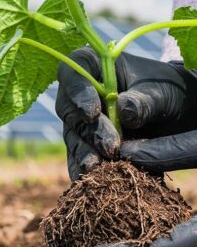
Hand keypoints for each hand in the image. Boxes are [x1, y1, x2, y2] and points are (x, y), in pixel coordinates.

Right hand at [55, 47, 196, 179]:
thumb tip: (123, 112)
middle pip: (69, 108)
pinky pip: (78, 156)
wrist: (178, 111)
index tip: (92, 111)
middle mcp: (81, 92)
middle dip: (88, 130)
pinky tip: (88, 180)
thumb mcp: (161, 92)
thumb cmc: (168, 90)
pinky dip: (82, 169)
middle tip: (110, 146)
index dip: (76, 90)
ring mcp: (81, 119)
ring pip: (72, 135)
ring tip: (98, 168)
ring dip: (84, 152)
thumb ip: (143, 101)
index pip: (73, 70)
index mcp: (95, 66)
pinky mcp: (86, 143)